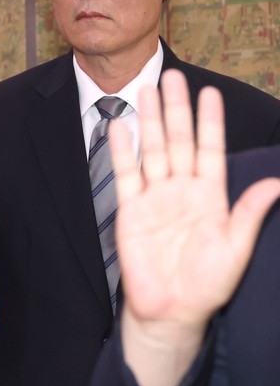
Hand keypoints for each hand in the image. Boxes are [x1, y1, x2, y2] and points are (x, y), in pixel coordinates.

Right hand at [113, 70, 279, 385]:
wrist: (170, 309)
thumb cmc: (207, 284)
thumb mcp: (236, 249)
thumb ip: (249, 213)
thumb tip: (276, 184)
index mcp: (212, 197)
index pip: (211, 150)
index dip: (211, 122)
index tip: (211, 93)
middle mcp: (182, 190)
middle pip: (179, 141)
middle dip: (176, 109)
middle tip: (171, 76)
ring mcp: (155, 197)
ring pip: (153, 149)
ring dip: (151, 120)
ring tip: (146, 90)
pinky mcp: (130, 209)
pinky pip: (126, 173)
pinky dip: (123, 149)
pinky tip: (121, 126)